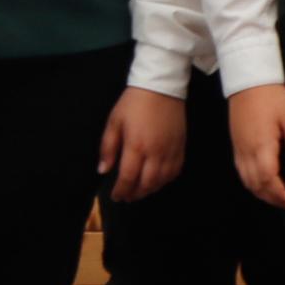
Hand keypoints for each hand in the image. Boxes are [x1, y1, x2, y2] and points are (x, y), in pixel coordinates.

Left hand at [97, 86, 186, 201]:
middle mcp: (155, 153)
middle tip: (127, 196)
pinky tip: (157, 181)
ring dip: (149, 190)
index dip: (121, 190)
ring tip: (139, 191)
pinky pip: (175, 172)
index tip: (116, 196)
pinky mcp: (181, 148)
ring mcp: (170, 152)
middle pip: (146, 184)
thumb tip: (103, 170)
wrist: (161, 87)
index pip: (128, 177)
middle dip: (135, 194)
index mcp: (136, 146)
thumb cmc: (133, 103)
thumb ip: (108, 147)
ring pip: (162, 181)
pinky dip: (165, 181)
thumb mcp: (114, 121)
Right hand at [228, 84, 284, 211]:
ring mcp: (239, 148)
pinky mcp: (236, 144)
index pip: (270, 181)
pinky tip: (263, 183)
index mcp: (262, 146)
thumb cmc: (271, 97)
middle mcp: (247, 150)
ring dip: (262, 194)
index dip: (282, 196)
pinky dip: (252, 184)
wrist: (247, 80)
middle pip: (257, 185)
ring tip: (278, 198)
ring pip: (247, 181)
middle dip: (274, 199)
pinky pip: (241, 171)